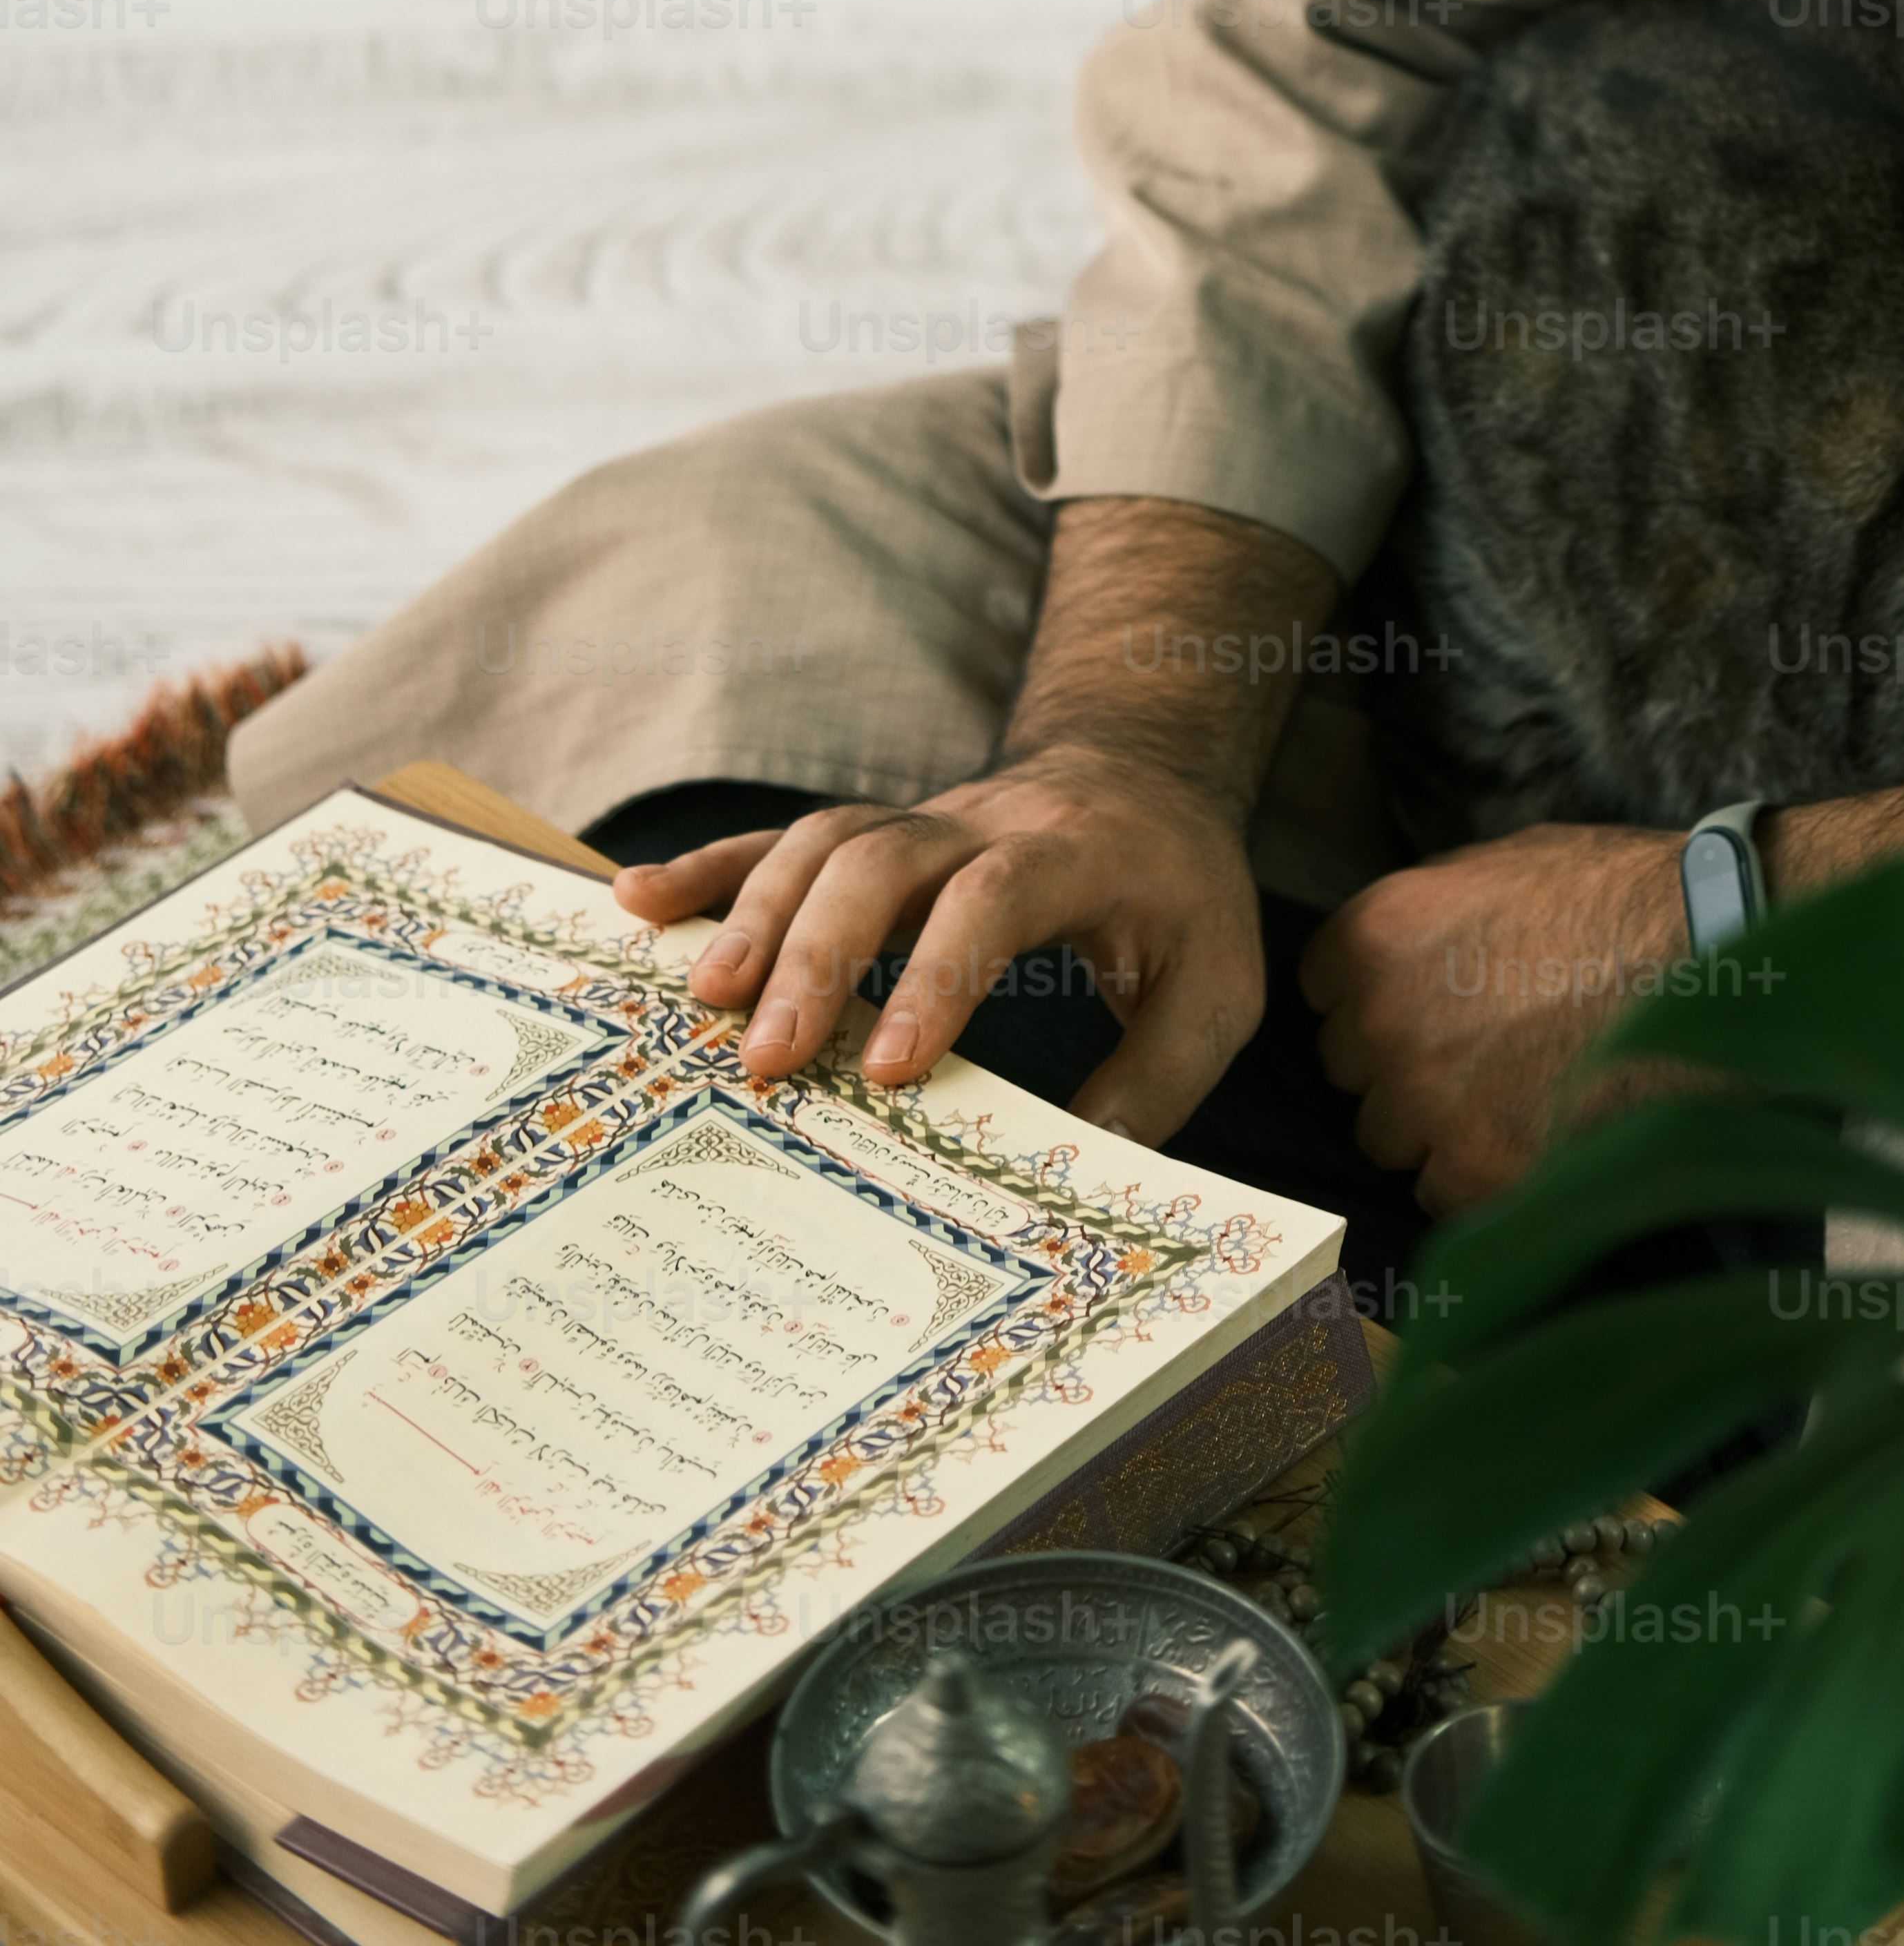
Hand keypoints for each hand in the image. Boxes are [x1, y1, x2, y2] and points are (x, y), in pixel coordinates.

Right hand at [611, 743, 1266, 1138]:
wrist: (1146, 768)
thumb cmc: (1181, 895)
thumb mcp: (1219, 983)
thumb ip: (1158, 1076)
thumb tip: (1076, 1180)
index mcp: (1075, 854)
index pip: (993, 897)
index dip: (938, 974)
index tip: (891, 1069)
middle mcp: (983, 823)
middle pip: (882, 859)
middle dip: (818, 955)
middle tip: (769, 1061)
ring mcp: (920, 819)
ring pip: (822, 840)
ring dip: (756, 913)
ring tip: (704, 1004)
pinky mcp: (876, 831)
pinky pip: (783, 837)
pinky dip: (710, 867)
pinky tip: (639, 903)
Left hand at [1298, 825, 1687, 1216]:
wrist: (1711, 957)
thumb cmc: (1619, 897)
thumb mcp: (1501, 866)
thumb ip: (1427, 913)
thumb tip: (1395, 952)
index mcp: (1379, 931)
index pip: (1322, 990)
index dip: (1372, 999)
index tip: (1417, 1006)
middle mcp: (1385, 1018)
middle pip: (1352, 1071)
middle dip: (1403, 1066)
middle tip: (1480, 1055)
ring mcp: (1429, 1101)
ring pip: (1392, 1140)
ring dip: (1438, 1129)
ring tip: (1518, 1097)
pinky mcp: (1480, 1169)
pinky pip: (1446, 1194)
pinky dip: (1485, 1178)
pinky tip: (1541, 1136)